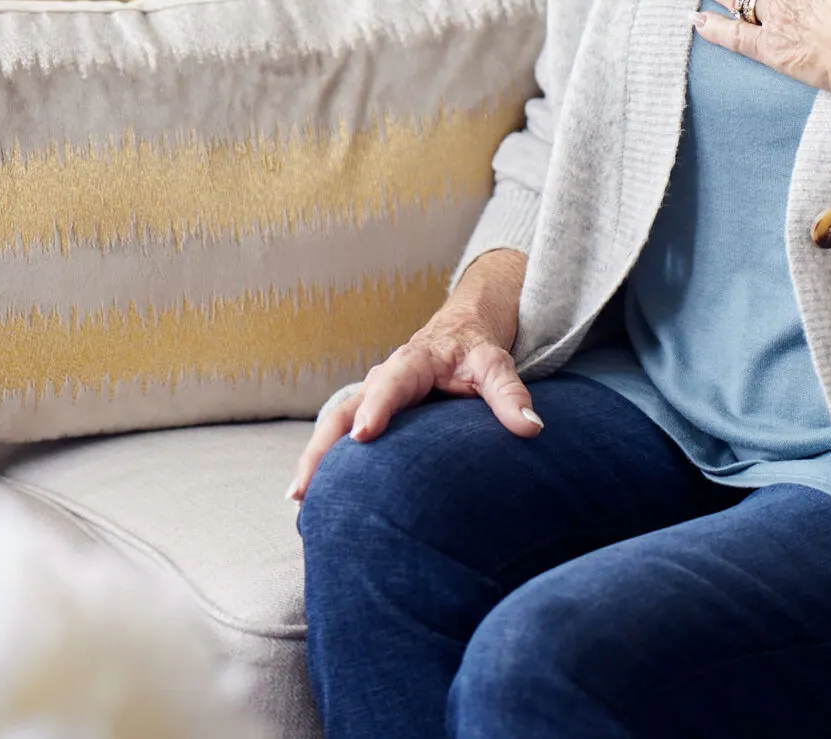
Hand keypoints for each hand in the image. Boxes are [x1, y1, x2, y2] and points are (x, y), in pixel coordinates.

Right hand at [287, 250, 535, 501]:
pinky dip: (322, 463)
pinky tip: (308, 499)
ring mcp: (370, 397)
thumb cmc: (477, 351)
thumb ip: (511, 395)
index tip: (363, 435)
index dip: (376, 408)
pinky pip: (339, 437)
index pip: (391, 384)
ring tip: (297, 500)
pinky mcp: (368, 413)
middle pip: (343, 410)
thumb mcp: (497, 365)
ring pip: (333, 425)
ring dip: (314, 460)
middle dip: (323, 447)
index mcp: (413, 363)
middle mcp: (382, 379)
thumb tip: (532, 428)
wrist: (460, 330)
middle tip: (306, 486)